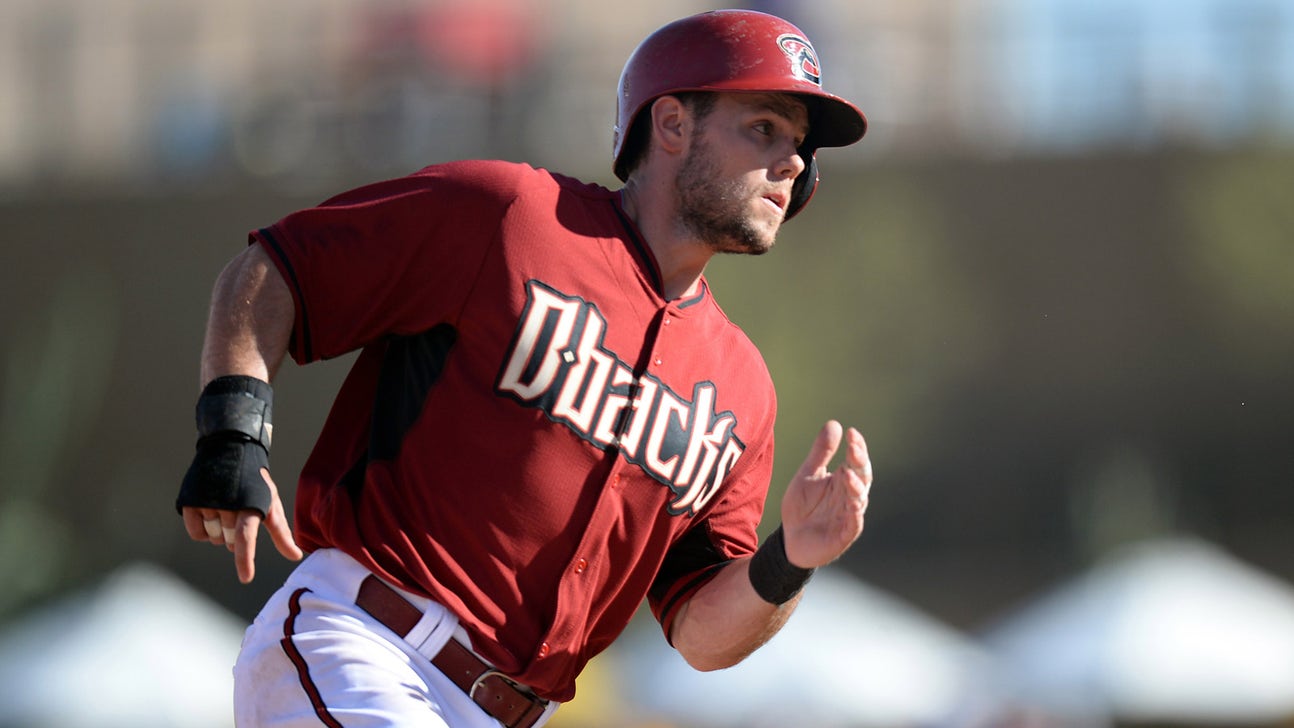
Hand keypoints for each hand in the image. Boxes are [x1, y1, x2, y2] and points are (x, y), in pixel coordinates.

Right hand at [181, 467, 301, 582]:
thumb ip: (281, 533)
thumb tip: (296, 556)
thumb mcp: (271, 502)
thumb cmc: (255, 482)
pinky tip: (210, 517)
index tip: (245, 578)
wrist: (230, 449)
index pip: (246, 537)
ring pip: (212, 538)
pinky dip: (203, 532)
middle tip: (239, 516)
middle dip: (234, 537)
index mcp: (250, 505)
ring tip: (226, 511)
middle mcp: (227, 503)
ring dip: (219, 533)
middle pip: (229, 541)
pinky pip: (196, 533)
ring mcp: (207, 502)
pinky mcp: (191, 501)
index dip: (245, 558)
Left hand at [780, 420, 871, 568]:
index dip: (857, 447)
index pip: (856, 460)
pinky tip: (853, 503)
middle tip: (854, 448)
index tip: (851, 433)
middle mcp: (851, 495)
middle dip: (859, 462)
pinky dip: (855, 513)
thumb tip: (835, 424)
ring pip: (859, 498)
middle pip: (862, 476)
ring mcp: (850, 514)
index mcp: (843, 479)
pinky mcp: (845, 534)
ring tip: (847, 474)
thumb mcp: (807, 475)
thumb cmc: (802, 506)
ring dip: (856, 486)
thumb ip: (820, 452)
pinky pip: (854, 522)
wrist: (790, 539)